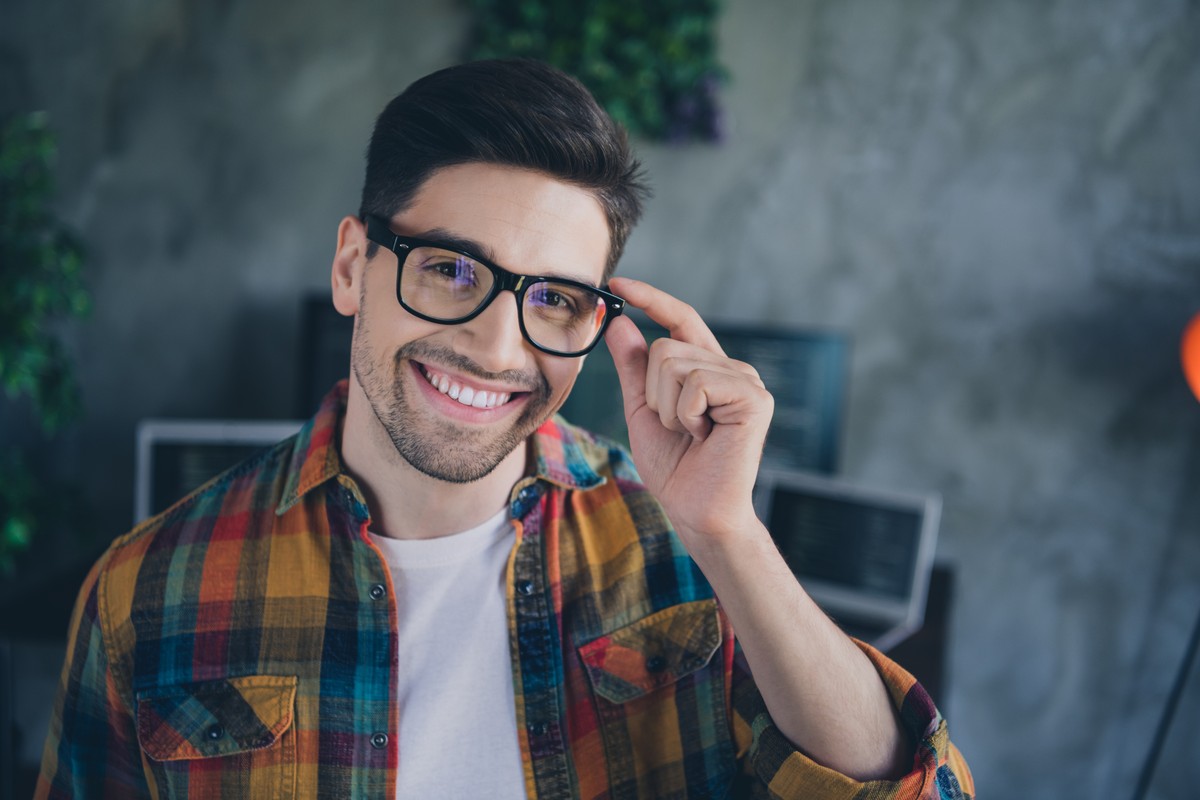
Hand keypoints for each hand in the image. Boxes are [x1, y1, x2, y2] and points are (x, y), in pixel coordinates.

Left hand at [604, 277, 773, 541]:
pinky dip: (684, 414)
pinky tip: (703, 436)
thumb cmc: (675, 467)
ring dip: (667, 407)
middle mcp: (731, 368)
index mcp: (708, 368)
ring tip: (690, 434)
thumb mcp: (643, 409)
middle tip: (676, 427)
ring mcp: (746, 381)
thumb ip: (633, 368)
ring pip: (675, 361)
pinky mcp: (753, 398)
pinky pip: (694, 383)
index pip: (680, 318)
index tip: (617, 283)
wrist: (697, 510)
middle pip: (665, 344)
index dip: (650, 298)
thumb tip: (620, 323)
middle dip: (652, 392)